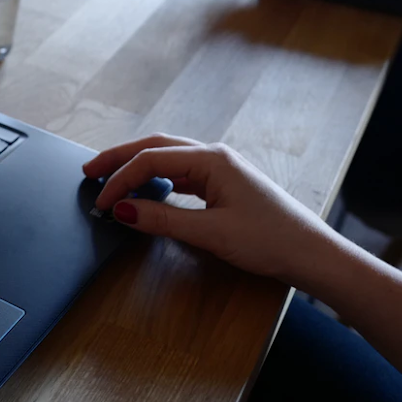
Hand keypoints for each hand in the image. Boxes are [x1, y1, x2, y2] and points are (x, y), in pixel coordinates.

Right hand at [83, 134, 347, 293]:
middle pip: (156, 147)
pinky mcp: (225, 184)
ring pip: (168, 157)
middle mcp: (214, 155)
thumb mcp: (211, 233)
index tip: (101, 204)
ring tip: (112, 178)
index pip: (151, 161)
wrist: (311, 254)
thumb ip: (162, 219)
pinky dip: (157, 178)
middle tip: (90, 171)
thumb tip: (123, 210)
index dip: (121, 180)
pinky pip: (182, 173)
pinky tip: (148, 190)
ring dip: (138, 166)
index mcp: (211, 159)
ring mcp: (221, 168)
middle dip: (121, 158)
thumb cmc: (269, 240)